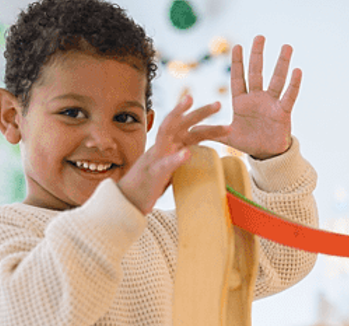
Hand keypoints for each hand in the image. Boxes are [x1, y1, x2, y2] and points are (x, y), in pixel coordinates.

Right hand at [118, 96, 228, 213]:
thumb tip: (197, 153)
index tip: (221, 111)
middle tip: (218, 104)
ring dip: (179, 115)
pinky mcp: (152, 173)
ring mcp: (156, 156)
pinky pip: (164, 164)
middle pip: (181, 123)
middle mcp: (163, 146)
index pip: (191, 130)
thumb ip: (182, 157)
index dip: (205, 121)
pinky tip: (186, 153)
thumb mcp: (171, 167)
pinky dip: (175, 158)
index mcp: (170, 145)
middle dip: (199, 112)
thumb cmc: (151, 184)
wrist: (128, 200)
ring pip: (166, 130)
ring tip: (191, 103)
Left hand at [200, 35, 302, 159]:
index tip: (238, 46)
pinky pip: (289, 96)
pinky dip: (294, 84)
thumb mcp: (226, 137)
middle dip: (257, 55)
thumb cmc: (248, 142)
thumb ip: (209, 131)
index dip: (238, 63)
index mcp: (241, 102)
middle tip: (260, 37)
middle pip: (256, 72)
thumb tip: (189, 130)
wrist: (267, 154)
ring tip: (286, 46)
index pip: (238, 78)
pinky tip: (297, 70)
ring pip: (276, 80)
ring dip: (281, 63)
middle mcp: (257, 98)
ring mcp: (271, 103)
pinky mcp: (283, 112)